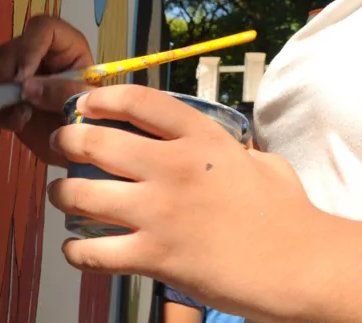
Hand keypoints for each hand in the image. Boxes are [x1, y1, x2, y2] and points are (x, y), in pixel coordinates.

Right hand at [0, 15, 94, 164]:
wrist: (76, 148)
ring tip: (20, 118)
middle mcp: (41, 52)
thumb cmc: (89, 121)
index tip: (23, 78)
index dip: (29, 48)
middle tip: (22, 107)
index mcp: (68, 47)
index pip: (44, 27)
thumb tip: (27, 86)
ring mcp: (20, 68)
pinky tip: (13, 123)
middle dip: (10, 78)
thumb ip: (63, 93)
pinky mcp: (4, 88)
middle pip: (12, 47)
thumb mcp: (86, 106)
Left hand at [47, 84, 319, 320]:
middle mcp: (174, 167)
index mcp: (202, 137)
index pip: (137, 101)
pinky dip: (76, 250)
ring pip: (80, 194)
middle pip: (94, 141)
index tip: (83, 102)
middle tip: (61, 146)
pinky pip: (91, 250)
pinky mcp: (154, 256)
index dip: (100, 97)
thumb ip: (229, 151)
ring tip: (62, 195)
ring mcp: (160, 212)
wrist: (300, 265)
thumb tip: (221, 152)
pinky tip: (77, 247)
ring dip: (61, 194)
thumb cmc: (289, 216)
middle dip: (66, 141)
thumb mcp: (261, 162)